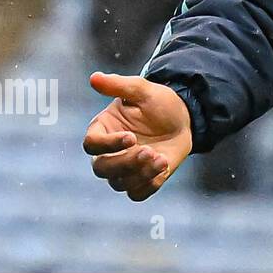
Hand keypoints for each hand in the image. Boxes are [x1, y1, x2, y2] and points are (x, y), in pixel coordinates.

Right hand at [83, 72, 193, 200]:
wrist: (182, 119)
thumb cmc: (157, 102)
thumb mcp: (141, 90)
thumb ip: (118, 85)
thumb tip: (94, 78)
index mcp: (102, 129)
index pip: (91, 144)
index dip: (107, 145)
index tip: (131, 137)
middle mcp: (107, 152)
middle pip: (101, 169)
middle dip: (125, 164)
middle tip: (148, 151)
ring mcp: (123, 169)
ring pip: (119, 183)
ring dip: (140, 174)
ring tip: (161, 158)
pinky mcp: (140, 180)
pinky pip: (137, 194)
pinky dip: (149, 185)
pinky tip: (163, 166)